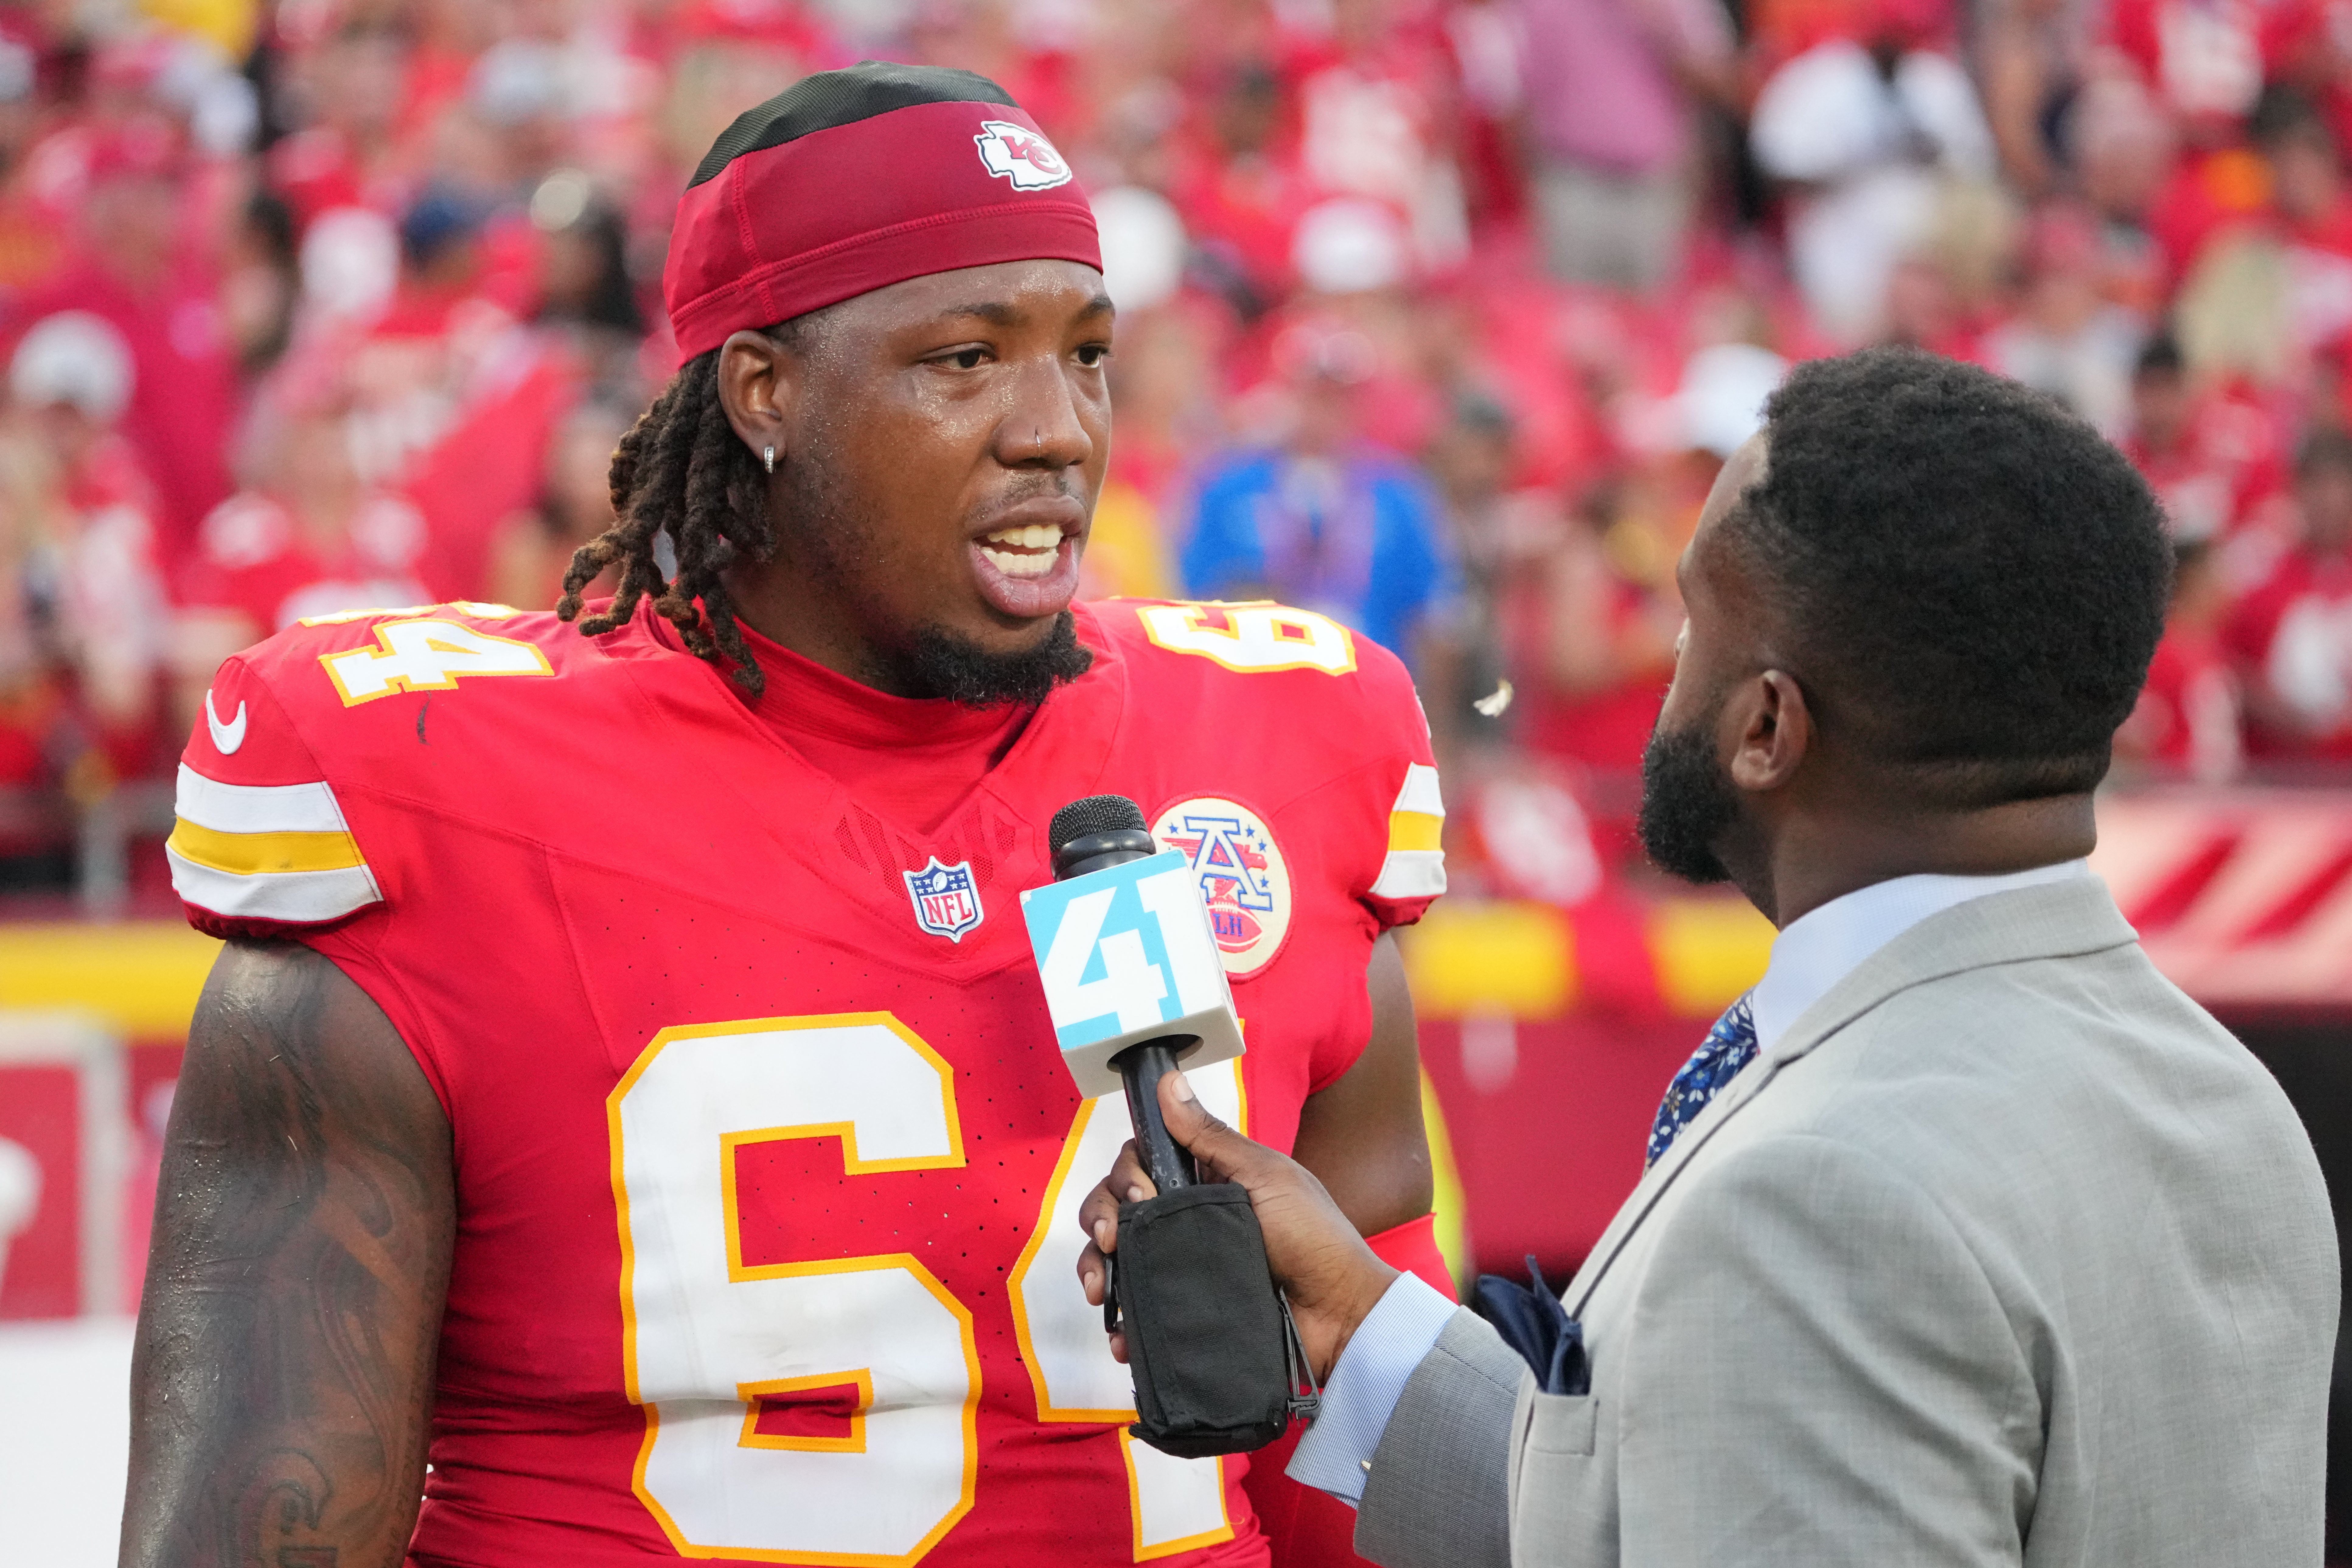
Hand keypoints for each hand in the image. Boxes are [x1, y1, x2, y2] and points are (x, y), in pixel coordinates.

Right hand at [1075, 1068, 1399, 1382]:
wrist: (1341, 1317)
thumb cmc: (1315, 1238)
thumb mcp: (1266, 1176)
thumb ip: (1211, 1136)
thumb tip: (1169, 1081)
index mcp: (1204, 1183)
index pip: (1141, 1165)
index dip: (1126, 1177)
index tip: (1138, 1196)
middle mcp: (1187, 1221)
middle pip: (1120, 1209)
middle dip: (1100, 1219)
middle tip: (1112, 1240)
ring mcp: (1184, 1267)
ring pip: (1119, 1258)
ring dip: (1097, 1268)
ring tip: (1102, 1290)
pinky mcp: (1185, 1310)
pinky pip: (1139, 1309)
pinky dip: (1121, 1320)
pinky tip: (1120, 1332)